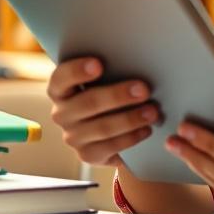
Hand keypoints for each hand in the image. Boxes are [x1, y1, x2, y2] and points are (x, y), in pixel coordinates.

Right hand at [46, 57, 160, 166]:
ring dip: (130, 119)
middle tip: (144, 89)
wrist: (112, 129)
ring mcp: (72, 137)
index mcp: (60, 89)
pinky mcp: (87, 154)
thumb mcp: (104, 80)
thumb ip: (110, 70)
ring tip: (152, 111)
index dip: (77, 71)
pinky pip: (110, 147)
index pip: (61, 78)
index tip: (98, 64)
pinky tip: (147, 129)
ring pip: (102, 127)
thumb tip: (135, 58)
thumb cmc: (109, 93)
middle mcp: (61, 114)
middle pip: (88, 102)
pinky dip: (131, 137)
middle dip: (117, 95)